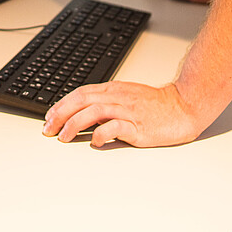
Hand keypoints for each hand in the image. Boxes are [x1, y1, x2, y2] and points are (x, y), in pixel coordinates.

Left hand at [42, 81, 200, 147]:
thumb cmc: (155, 106)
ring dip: (74, 124)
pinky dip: (100, 134)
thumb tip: (83, 113)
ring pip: (93, 112)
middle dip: (60, 114)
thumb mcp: (126, 97)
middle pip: (82, 101)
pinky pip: (115, 127)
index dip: (61, 104)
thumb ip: (107, 103)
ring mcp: (128, 111)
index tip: (49, 117)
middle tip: (48, 128)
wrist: (183, 106)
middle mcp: (117, 98)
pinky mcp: (138, 126)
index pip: (80, 93)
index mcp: (113, 90)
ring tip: (64, 137)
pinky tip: (93, 141)